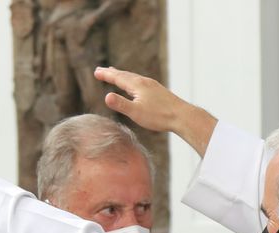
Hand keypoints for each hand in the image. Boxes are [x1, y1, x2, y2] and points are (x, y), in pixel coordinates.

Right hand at [94, 67, 216, 155]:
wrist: (182, 116)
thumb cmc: (159, 116)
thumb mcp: (136, 113)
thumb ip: (121, 104)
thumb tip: (106, 96)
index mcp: (137, 85)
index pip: (118, 77)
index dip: (106, 75)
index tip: (96, 72)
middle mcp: (145, 82)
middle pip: (125, 75)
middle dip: (112, 73)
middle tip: (102, 70)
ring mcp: (153, 86)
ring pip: (134, 78)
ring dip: (123, 76)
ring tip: (117, 74)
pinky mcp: (159, 91)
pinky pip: (142, 83)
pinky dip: (133, 81)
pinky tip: (137, 86)